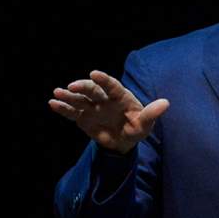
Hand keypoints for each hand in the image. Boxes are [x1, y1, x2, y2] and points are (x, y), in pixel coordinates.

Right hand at [48, 70, 169, 153]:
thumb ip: (152, 114)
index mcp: (120, 97)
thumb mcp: (145, 125)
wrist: (123, 143)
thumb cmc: (136, 129)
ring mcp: (92, 107)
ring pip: (80, 99)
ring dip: (69, 96)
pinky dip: (63, 108)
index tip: (94, 74)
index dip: (104, 80)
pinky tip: (52, 103)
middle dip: (83, 87)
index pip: (112, 86)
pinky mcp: (83, 118)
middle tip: (72, 86)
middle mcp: (104, 99)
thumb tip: (166, 103)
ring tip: (57, 93)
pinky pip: (72, 113)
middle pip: (93, 90)